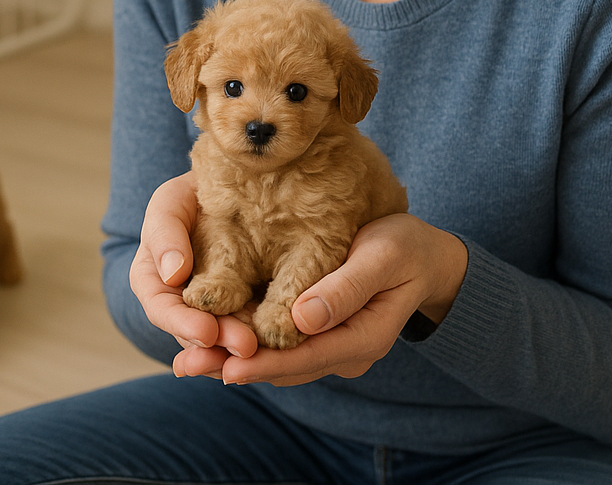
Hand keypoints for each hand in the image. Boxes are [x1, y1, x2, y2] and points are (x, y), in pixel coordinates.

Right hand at [130, 172, 259, 368]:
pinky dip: (264, 337)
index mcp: (155, 281)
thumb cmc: (193, 193)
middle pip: (195, 333)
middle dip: (219, 343)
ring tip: (264, 348)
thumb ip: (164, 233)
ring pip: (225, 337)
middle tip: (245, 347)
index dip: (181, 324)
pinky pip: (254, 328)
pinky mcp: (248, 309)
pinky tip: (281, 341)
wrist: (234, 186)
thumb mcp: (170, 203)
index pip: (161, 309)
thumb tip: (173, 275)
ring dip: (241, 347)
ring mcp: (216, 310)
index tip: (206, 332)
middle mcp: (182, 303)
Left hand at [172, 213, 468, 386]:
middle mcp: (345, 352)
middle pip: (283, 366)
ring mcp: (332, 347)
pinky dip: (246, 343)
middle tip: (186, 365)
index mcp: (363, 338)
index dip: (264, 361)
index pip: (306, 356)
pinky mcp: (319, 334)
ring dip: (233, 359)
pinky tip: (212, 336)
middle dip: (234, 365)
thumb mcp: (383, 256)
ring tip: (187, 358)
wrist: (425, 255)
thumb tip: (302, 319)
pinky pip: (279, 345)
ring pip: (276, 360)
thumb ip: (345, 288)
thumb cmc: (405, 246)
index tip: (225, 364)